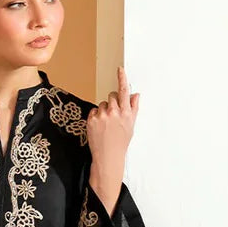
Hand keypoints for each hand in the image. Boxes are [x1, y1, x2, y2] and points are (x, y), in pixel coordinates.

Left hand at [86, 65, 139, 188]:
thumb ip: (133, 108)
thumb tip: (135, 95)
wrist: (108, 156)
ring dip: (103, 110)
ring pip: (102, 104)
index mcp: (126, 113)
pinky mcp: (92, 120)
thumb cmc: (120, 142)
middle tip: (112, 114)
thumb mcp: (131, 125)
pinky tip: (99, 126)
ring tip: (106, 124)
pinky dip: (96, 116)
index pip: (124, 91)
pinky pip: (93, 111)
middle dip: (112, 101)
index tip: (120, 70)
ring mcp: (102, 116)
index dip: (122, 79)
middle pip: (111, 96)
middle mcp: (115, 112)